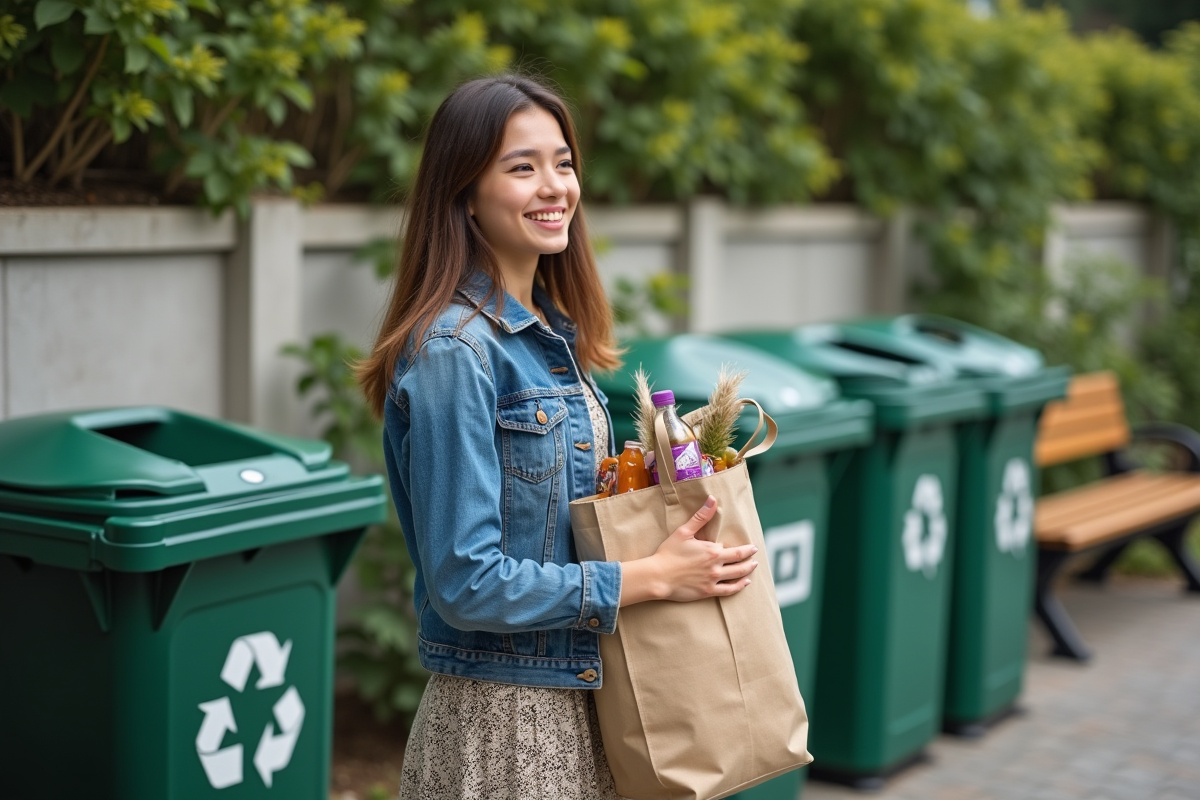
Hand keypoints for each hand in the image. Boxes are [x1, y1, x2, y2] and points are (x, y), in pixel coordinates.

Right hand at [619, 495, 758, 605]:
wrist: (658, 576)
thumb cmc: (669, 553)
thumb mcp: (684, 532)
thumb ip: (701, 516)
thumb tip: (712, 499)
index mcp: (712, 550)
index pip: (735, 550)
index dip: (746, 549)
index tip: (752, 547)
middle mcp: (716, 565)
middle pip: (740, 562)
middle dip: (750, 558)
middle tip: (755, 555)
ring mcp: (713, 580)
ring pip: (737, 576)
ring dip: (748, 571)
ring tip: (753, 567)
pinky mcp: (708, 592)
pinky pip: (728, 590)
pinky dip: (739, 587)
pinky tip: (744, 583)